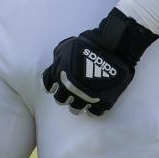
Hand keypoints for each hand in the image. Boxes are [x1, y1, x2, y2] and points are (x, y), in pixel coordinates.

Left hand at [42, 8, 157, 115]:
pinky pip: (94, 112)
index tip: (55, 85)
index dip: (51, 85)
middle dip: (63, 95)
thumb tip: (56, 68)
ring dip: (76, 104)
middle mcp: (70, 89)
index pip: (47, 86)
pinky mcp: (102, 102)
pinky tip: (93, 103)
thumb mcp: (64, 48)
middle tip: (68, 91)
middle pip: (60, 100)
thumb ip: (57, 60)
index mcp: (60, 76)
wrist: (112, 48)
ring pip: (75, 109)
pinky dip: (93, 108)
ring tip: (80, 99)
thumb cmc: (86, 45)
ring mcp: (86, 97)